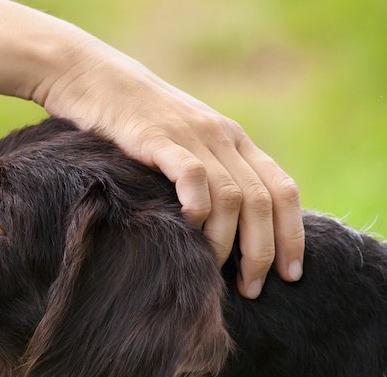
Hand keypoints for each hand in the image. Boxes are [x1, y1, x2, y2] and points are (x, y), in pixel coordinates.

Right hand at [35, 39, 304, 298]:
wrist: (94, 79)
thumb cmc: (135, 125)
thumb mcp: (184, 146)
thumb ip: (209, 177)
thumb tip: (227, 235)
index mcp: (235, 142)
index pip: (282, 191)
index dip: (292, 235)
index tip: (292, 275)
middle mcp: (223, 138)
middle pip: (262, 201)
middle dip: (262, 251)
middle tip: (251, 288)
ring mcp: (193, 136)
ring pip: (232, 196)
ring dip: (229, 242)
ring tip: (218, 273)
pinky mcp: (159, 137)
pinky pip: (193, 174)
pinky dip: (198, 206)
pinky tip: (190, 228)